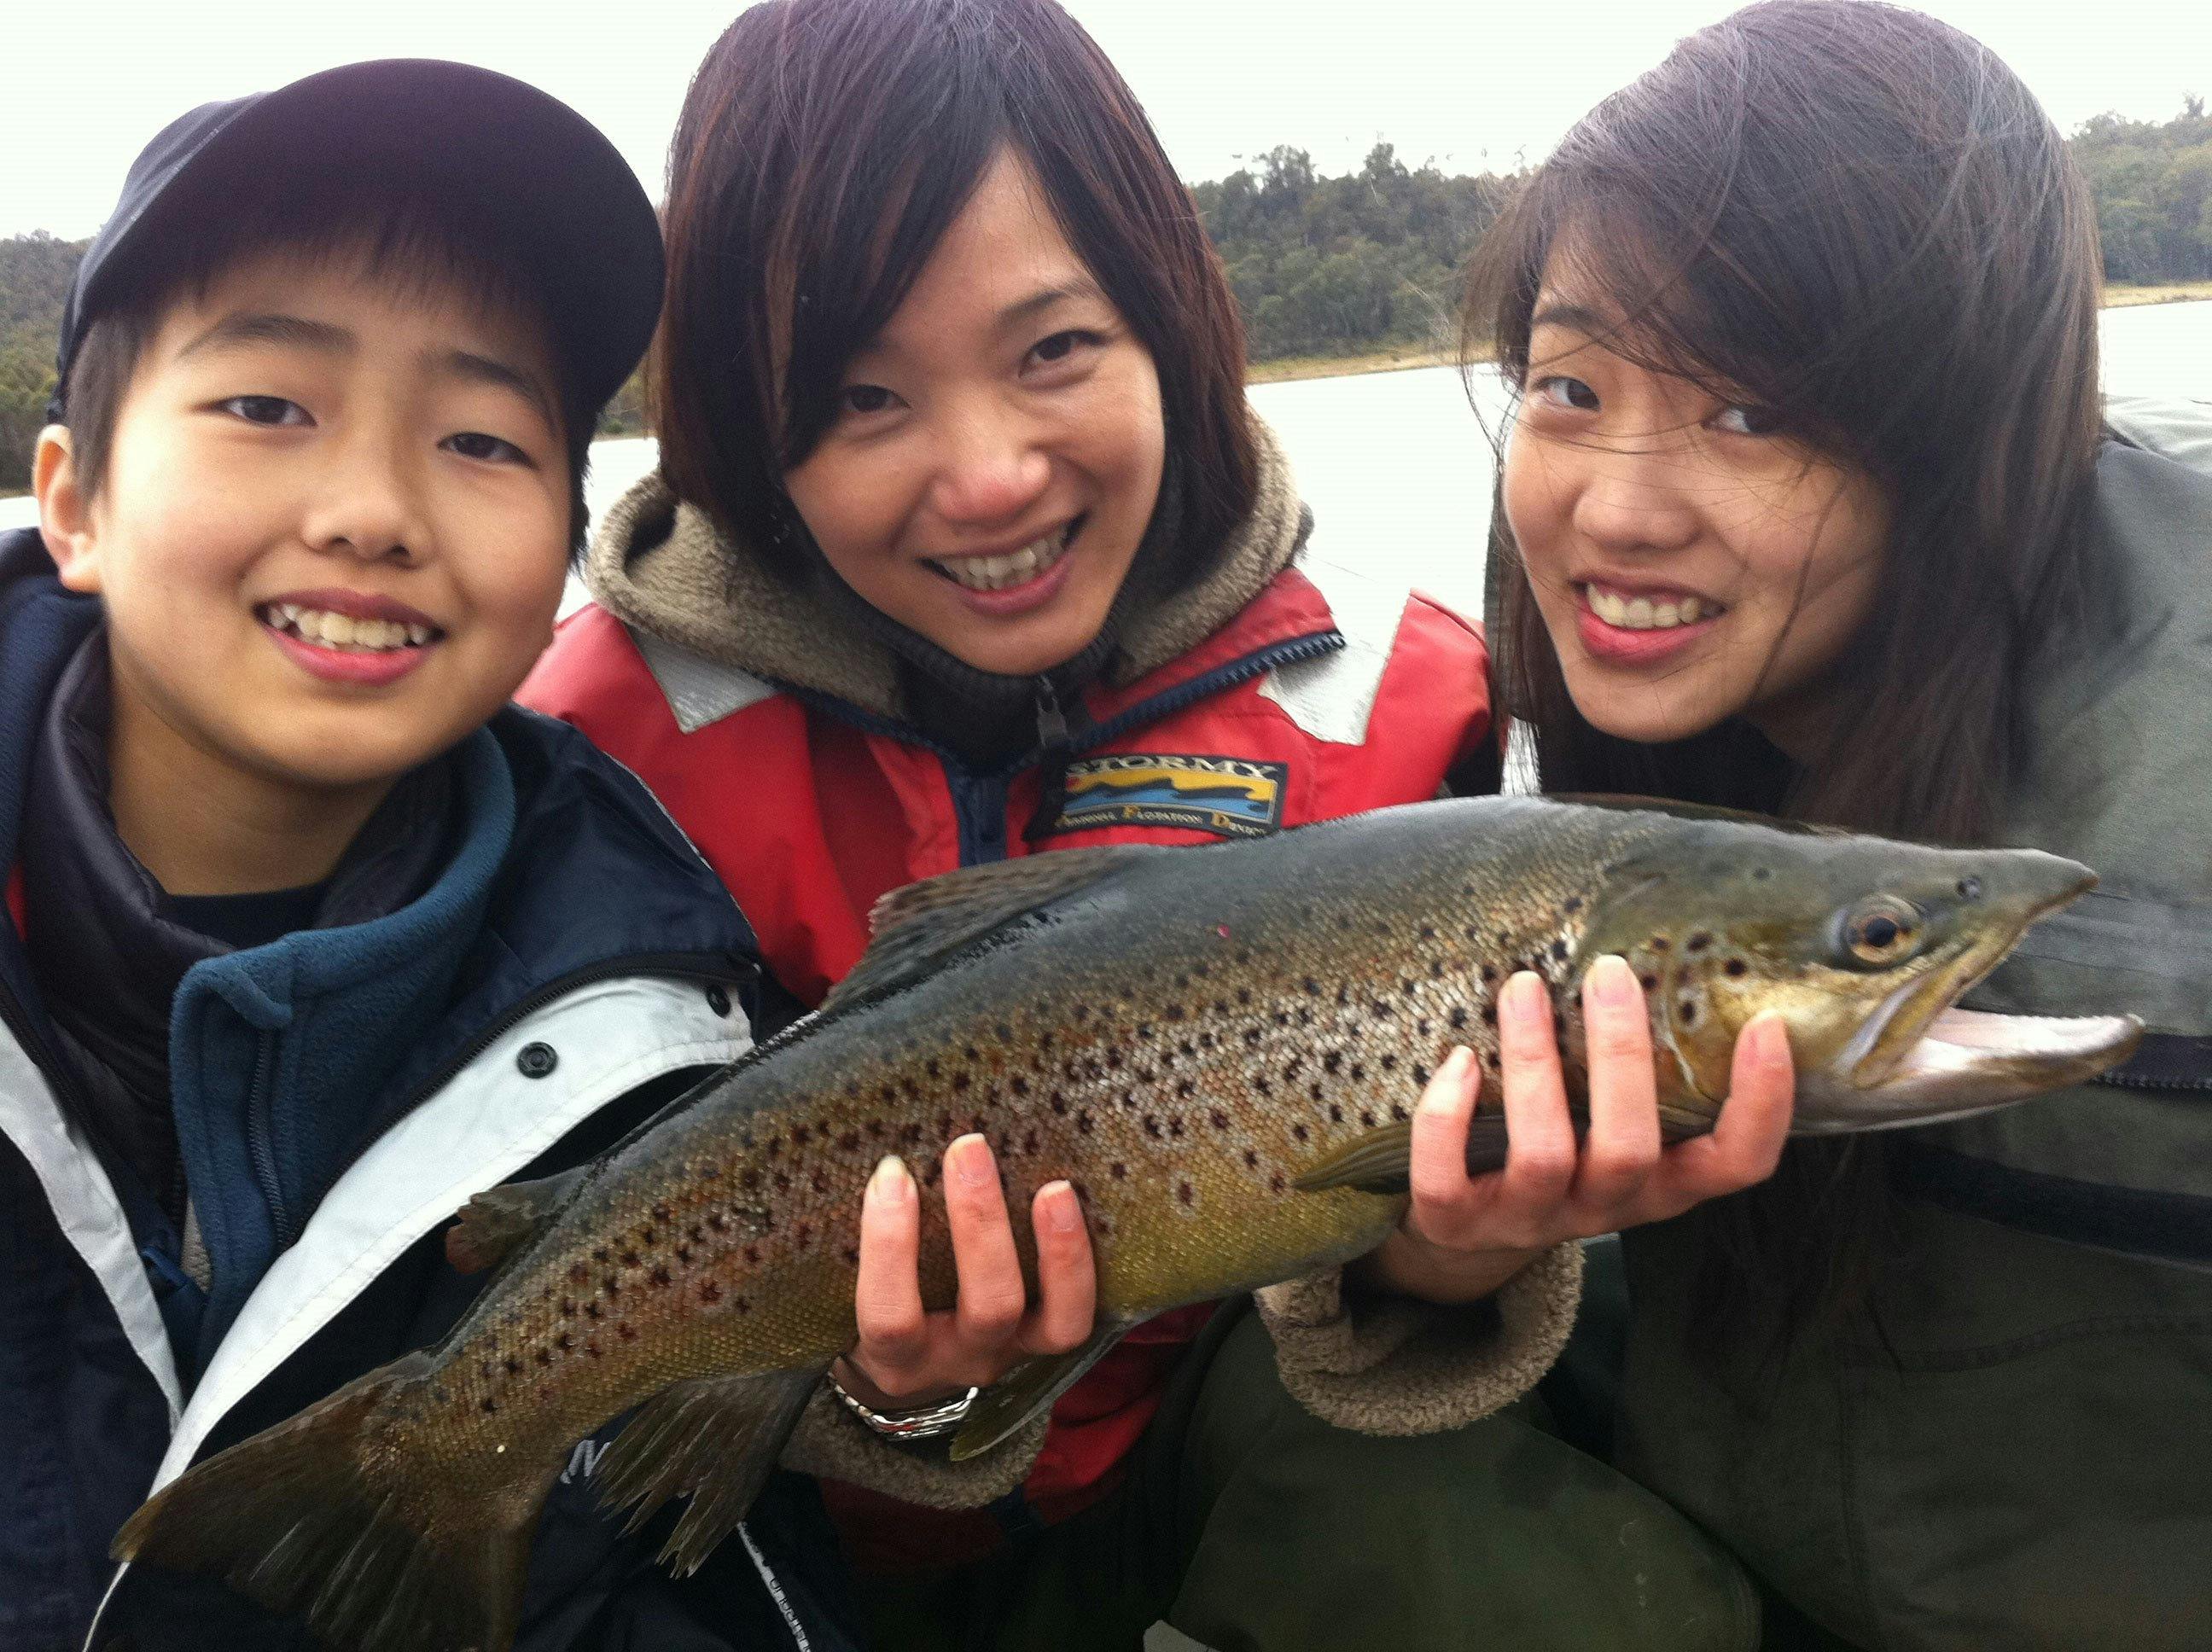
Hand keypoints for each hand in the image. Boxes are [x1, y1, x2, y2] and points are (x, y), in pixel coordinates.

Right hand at [836, 1134, 1097, 1409]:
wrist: (909, 1365)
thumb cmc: (874, 1301)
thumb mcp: (848, 1287)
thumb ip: (858, 1238)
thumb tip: (880, 1153)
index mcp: (896, 1357)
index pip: (890, 1316)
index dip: (890, 1246)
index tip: (891, 1173)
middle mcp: (960, 1361)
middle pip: (987, 1308)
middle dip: (981, 1223)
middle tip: (969, 1149)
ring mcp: (1012, 1354)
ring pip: (1054, 1322)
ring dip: (1056, 1250)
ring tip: (1053, 1189)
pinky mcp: (1048, 1342)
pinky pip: (1079, 1315)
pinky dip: (1081, 1263)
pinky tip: (1074, 1203)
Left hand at [1358, 954, 1794, 1304]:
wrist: (1463, 1231)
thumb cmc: (1557, 1144)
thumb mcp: (1611, 1119)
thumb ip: (1641, 1067)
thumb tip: (1663, 954)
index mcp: (1660, 1184)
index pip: (1736, 1165)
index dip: (1761, 1106)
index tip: (1763, 1024)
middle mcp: (1602, 1210)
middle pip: (1629, 1150)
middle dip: (1621, 1056)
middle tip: (1609, 971)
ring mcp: (1526, 1221)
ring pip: (1544, 1155)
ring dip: (1534, 1063)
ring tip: (1522, 986)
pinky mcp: (1452, 1224)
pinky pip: (1445, 1180)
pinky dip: (1449, 1116)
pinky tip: (1460, 1060)